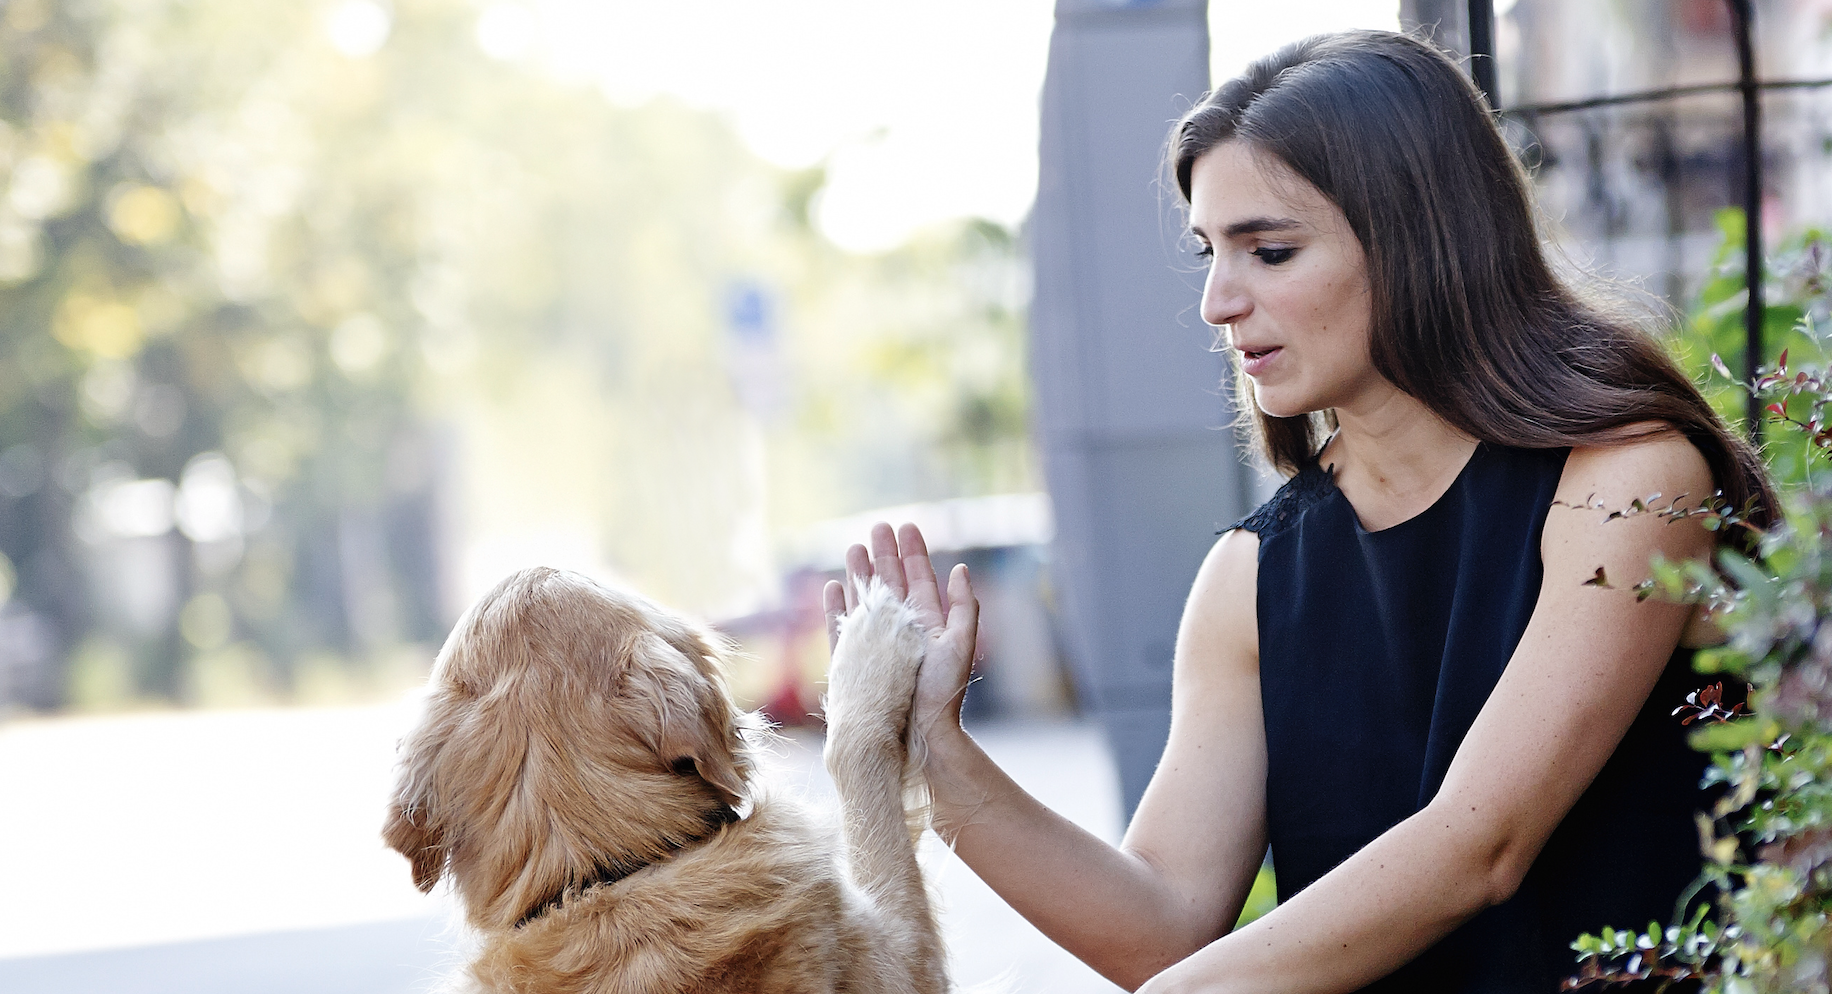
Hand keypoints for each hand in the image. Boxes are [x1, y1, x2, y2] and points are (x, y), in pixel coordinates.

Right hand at [822, 522, 978, 751]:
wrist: (916, 735)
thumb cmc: (942, 695)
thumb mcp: (961, 646)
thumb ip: (963, 608)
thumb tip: (961, 569)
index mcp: (928, 626)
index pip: (920, 580)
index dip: (914, 553)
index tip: (906, 526)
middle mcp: (902, 631)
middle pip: (891, 583)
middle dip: (884, 554)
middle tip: (877, 526)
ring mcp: (877, 644)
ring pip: (866, 600)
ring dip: (859, 573)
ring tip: (853, 548)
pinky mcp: (855, 660)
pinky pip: (842, 628)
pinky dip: (837, 607)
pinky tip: (833, 587)